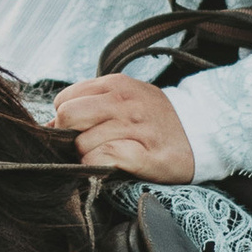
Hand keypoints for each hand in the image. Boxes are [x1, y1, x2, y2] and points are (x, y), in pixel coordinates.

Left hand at [49, 73, 193, 180]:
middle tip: (85, 144)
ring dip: (87, 156)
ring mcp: (136, 128)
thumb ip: (91, 104)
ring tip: (107, 155)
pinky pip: (104, 159)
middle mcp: (125, 103)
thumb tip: (48, 126)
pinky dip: (99, 166)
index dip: (65, 119)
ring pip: (83, 143)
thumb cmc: (155, 118)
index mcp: (116, 85)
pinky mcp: (146, 155)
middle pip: (68, 117)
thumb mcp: (126, 98)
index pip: (64, 100)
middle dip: (69, 136)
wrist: (203, 130)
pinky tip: (112, 165)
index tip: (80, 129)